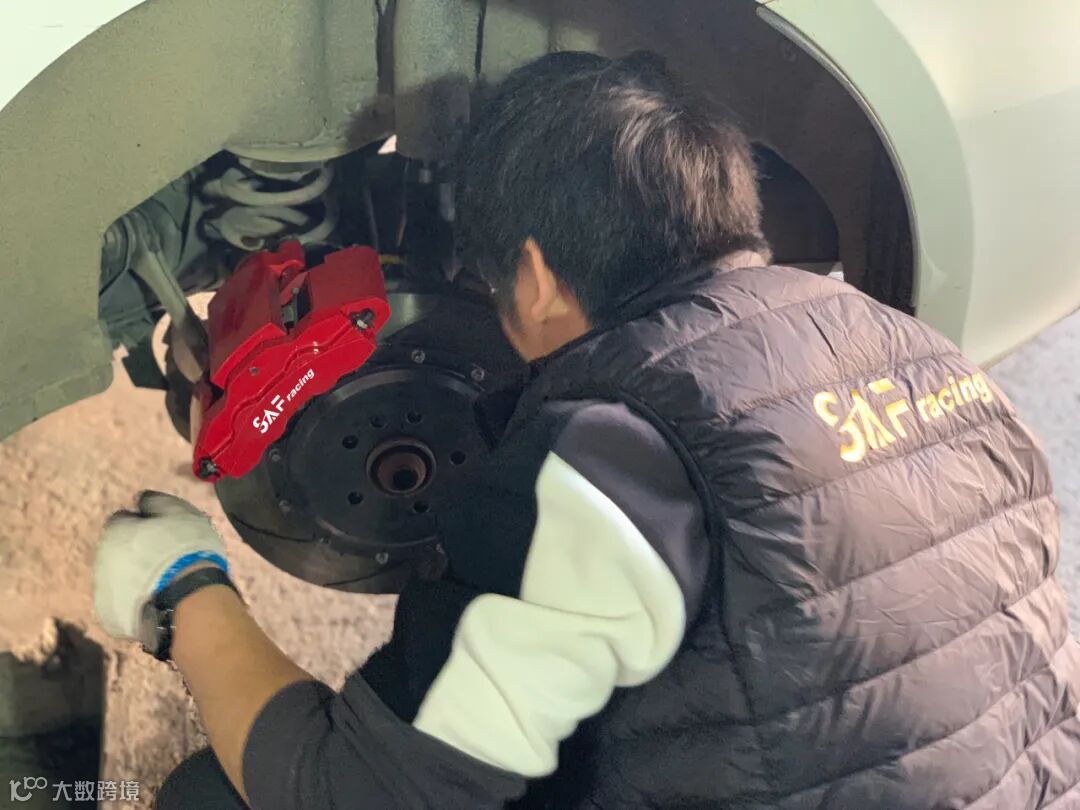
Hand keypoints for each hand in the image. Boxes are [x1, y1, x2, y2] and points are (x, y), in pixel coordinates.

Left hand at [94, 491, 228, 639]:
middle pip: (116, 552)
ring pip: (117, 580)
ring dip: (134, 579)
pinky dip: (135, 604)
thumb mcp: (179, 512)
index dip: (142, 524)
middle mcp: (101, 559)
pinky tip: (157, 603)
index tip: (161, 531)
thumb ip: (155, 501)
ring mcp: (103, 593)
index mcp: (115, 531)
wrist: (187, 601)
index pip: (122, 520)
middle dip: (135, 553)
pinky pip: (122, 607)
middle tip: (164, 558)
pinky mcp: (110, 621)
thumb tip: (140, 498)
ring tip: (164, 584)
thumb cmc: (185, 549)